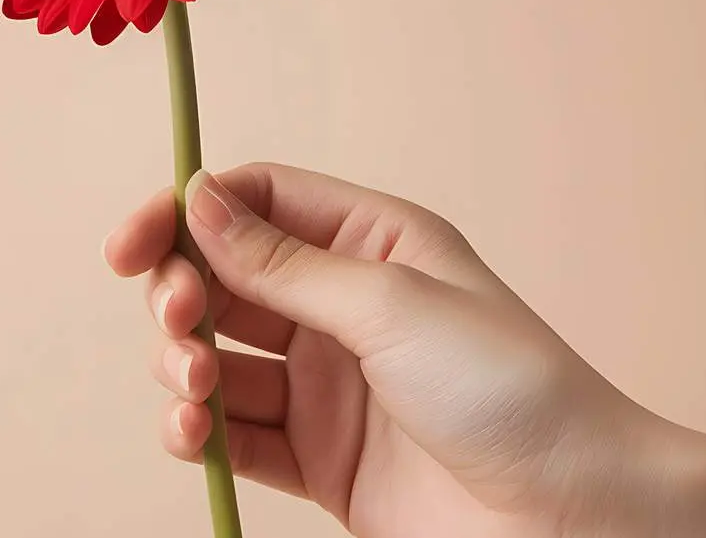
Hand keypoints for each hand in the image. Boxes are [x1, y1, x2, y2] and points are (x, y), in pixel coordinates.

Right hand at [103, 162, 655, 536]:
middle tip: (181, 325)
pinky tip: (195, 435)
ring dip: (184, 368)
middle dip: (181, 298)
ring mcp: (328, 385)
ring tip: (199, 393)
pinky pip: (235, 435)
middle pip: (221, 280)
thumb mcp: (389, 305)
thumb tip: (198, 200)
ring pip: (217, 359)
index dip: (186, 214)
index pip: (254, 203)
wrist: (573, 517)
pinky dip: (200, 433)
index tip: (132, 248)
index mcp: (370, 244)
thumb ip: (281, 263)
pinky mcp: (320, 459)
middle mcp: (342, 308)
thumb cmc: (508, 389)